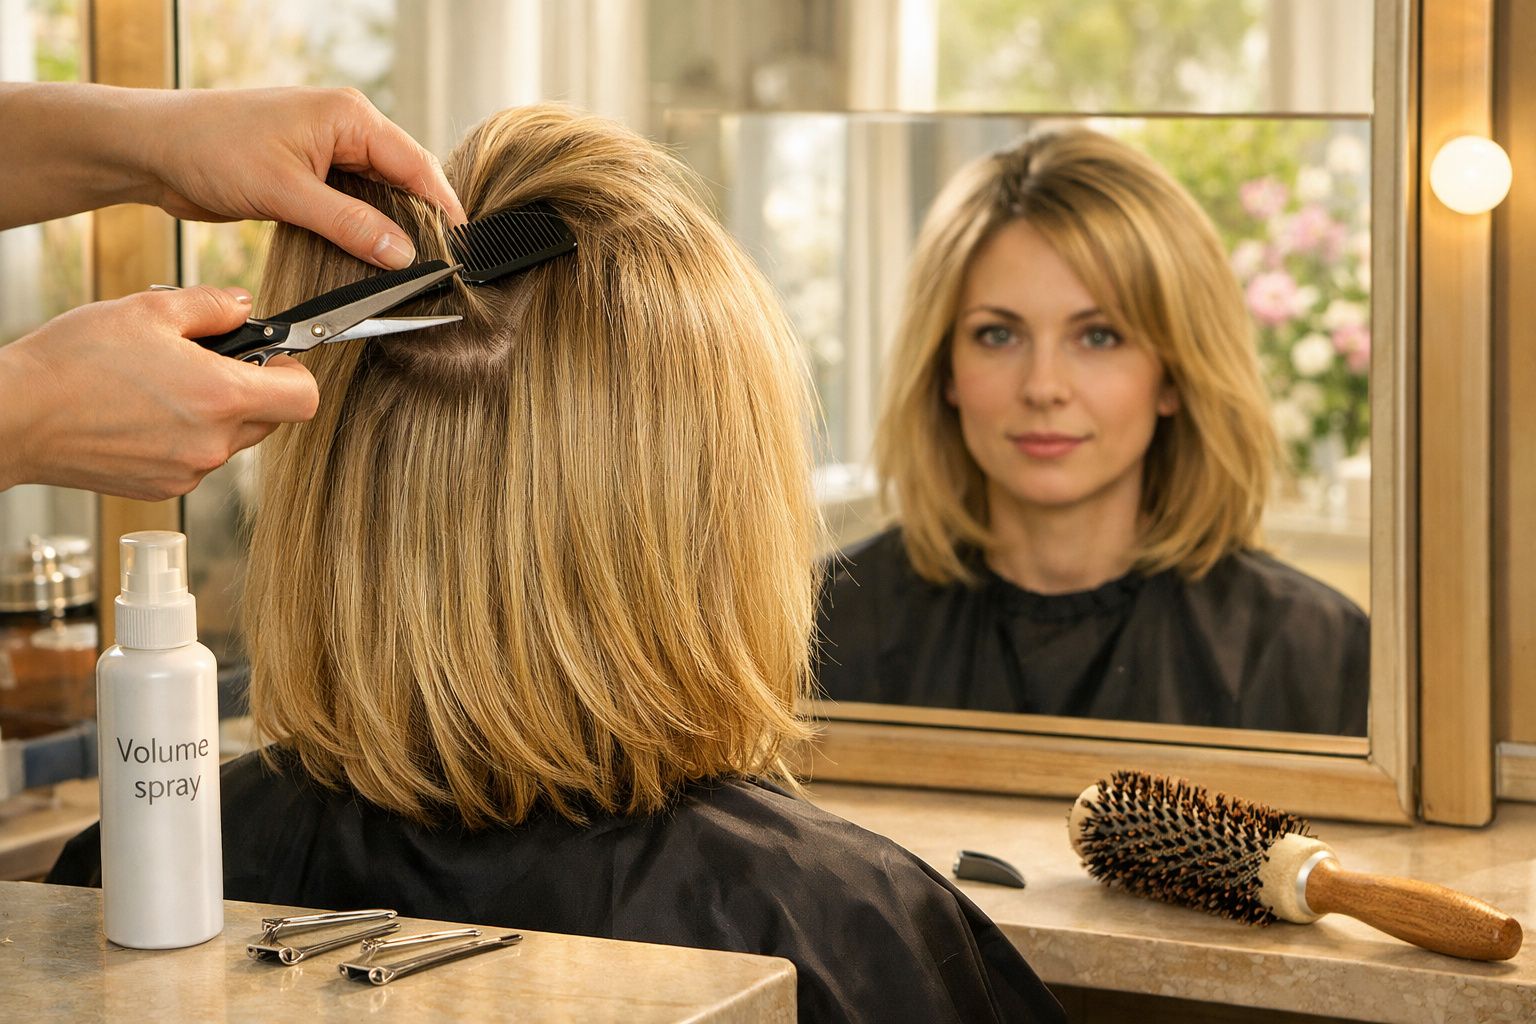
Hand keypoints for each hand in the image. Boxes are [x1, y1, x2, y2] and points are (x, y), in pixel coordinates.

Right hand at [0, 287, 318, 499]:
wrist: (15, 416)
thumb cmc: (73, 362)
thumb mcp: (147, 309)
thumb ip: (211, 305)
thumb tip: (245, 305)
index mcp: (221, 397)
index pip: (304, 398)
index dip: (294, 372)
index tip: (271, 356)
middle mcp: (213, 444)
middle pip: (271, 419)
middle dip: (252, 388)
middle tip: (207, 361)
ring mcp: (188, 472)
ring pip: (232, 440)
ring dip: (216, 414)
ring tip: (165, 385)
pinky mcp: (162, 488)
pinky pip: (196, 459)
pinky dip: (184, 437)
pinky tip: (143, 413)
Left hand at [137, 87, 465, 267]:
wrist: (152, 149)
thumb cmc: (210, 149)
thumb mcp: (286, 192)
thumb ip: (350, 224)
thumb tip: (402, 254)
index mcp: (348, 116)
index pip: (416, 164)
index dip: (443, 208)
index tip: (460, 249)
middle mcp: (344, 128)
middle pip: (404, 179)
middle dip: (421, 221)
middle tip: (438, 266)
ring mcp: (327, 151)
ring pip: (379, 194)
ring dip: (391, 228)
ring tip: (411, 267)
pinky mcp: (309, 174)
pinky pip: (352, 203)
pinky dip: (363, 229)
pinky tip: (371, 255)